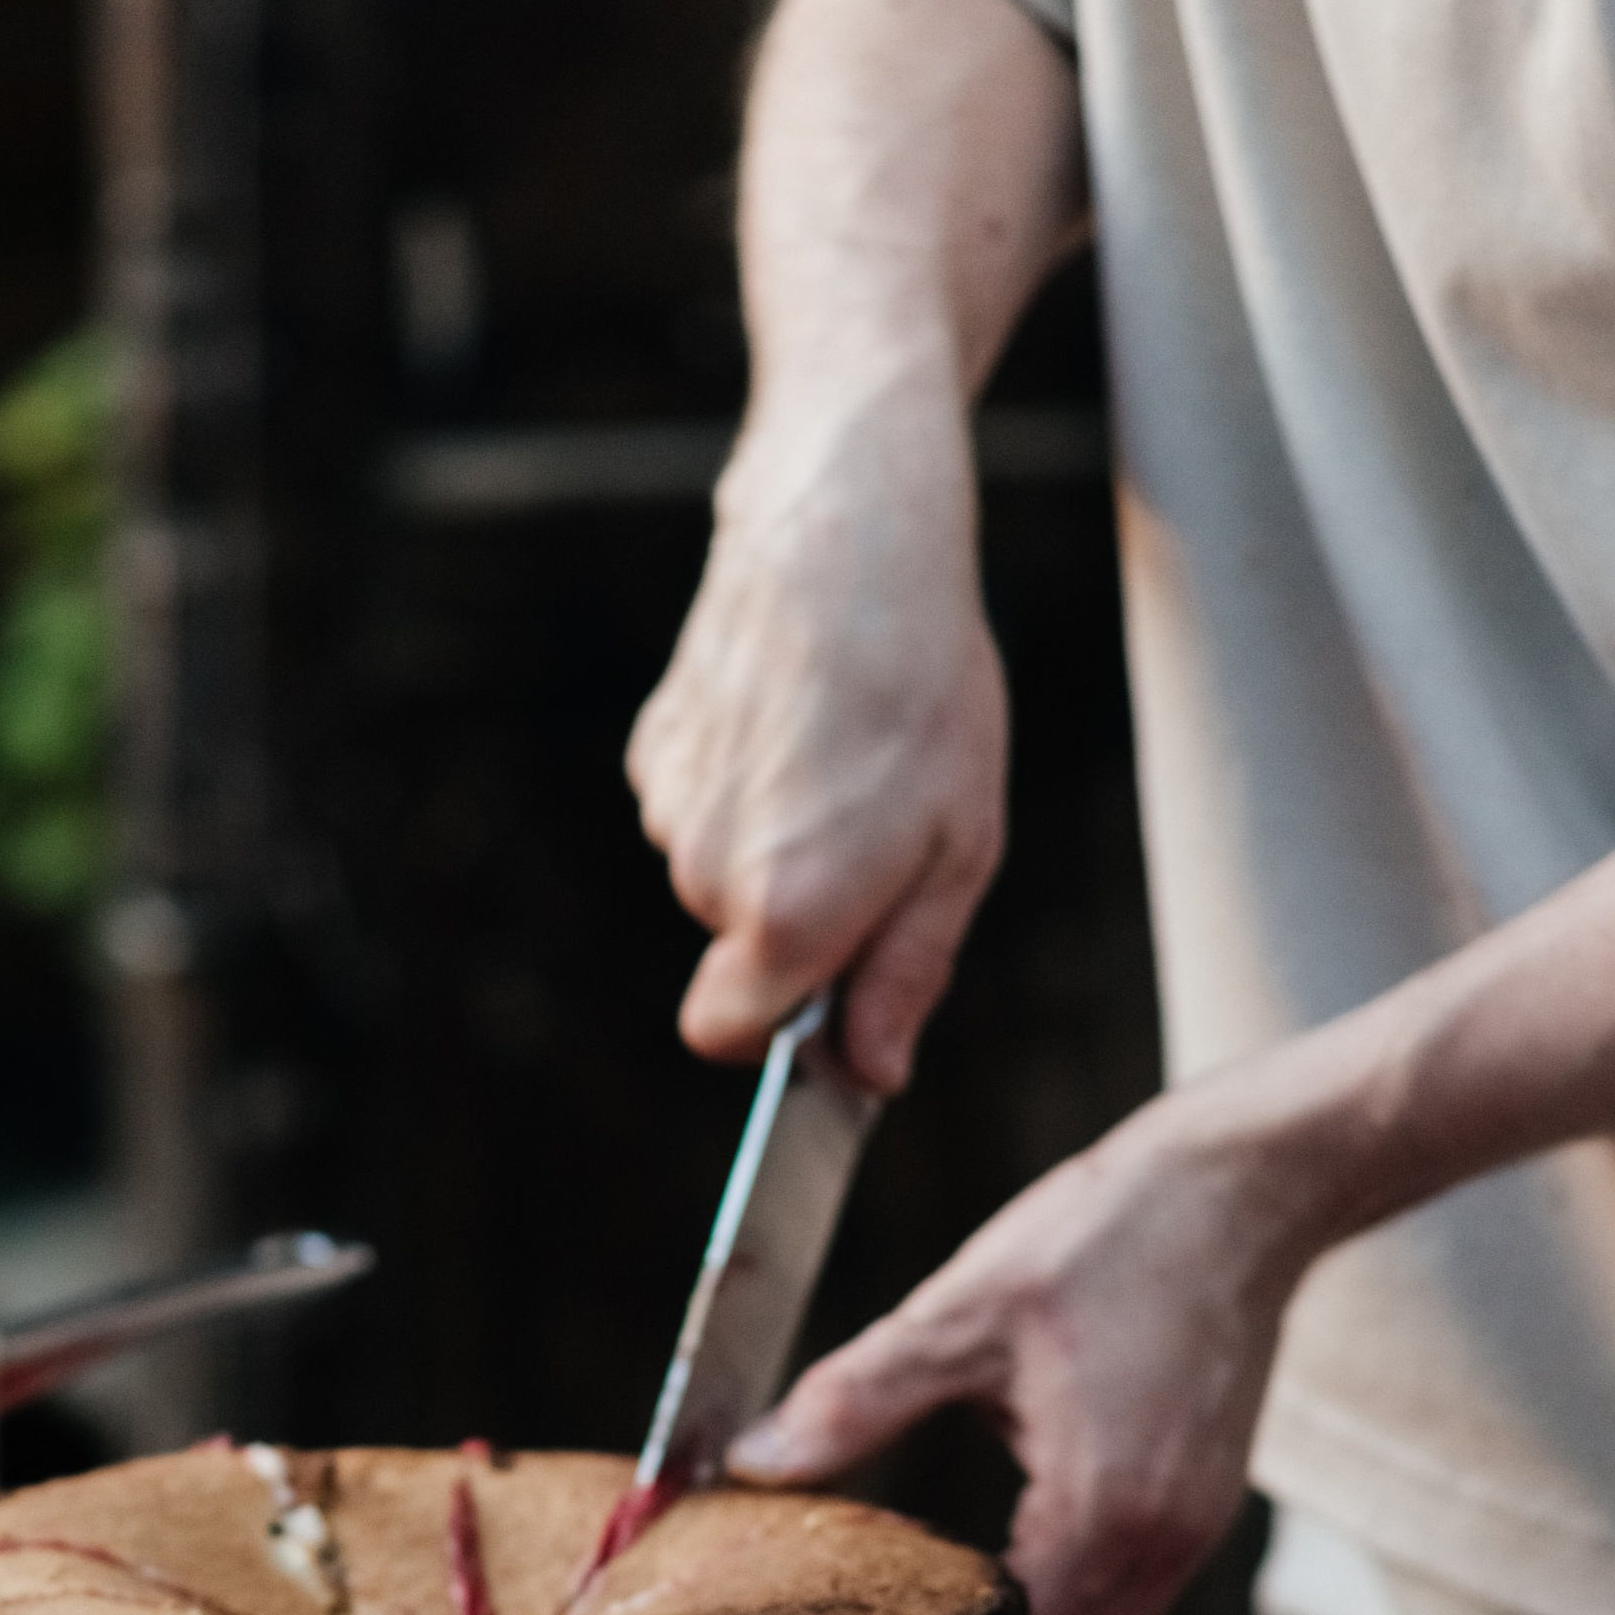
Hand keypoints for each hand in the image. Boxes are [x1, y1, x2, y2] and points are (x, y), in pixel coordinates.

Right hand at [625, 409, 1008, 1095]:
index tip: (827, 996)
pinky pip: (701, 811)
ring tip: (845, 761)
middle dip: (800, 922)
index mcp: (785, 913)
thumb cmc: (924, 692)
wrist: (849, 539)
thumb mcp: (959, 851)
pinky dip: (747, 790)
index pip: (724, 1037)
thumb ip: (906, 976)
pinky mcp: (656, 749)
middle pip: (737, 955)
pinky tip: (798, 725)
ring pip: (719, 879)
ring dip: (777, 848)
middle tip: (881, 831)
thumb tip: (873, 1076)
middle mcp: (706, 873)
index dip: (775, 1032)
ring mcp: (671, 807)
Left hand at [728, 1093, 1307, 1614]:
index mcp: (1102, 1507)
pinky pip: (1131, 1596)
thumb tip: (753, 1463)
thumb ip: (855, 1400)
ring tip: (943, 1594)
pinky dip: (1069, 1596)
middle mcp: (1163, 1541)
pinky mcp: (1203, 1508)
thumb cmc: (1111, 1238)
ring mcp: (1195, 1530)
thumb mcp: (961, 1314)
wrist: (1241, 1191)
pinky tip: (1008, 1548)